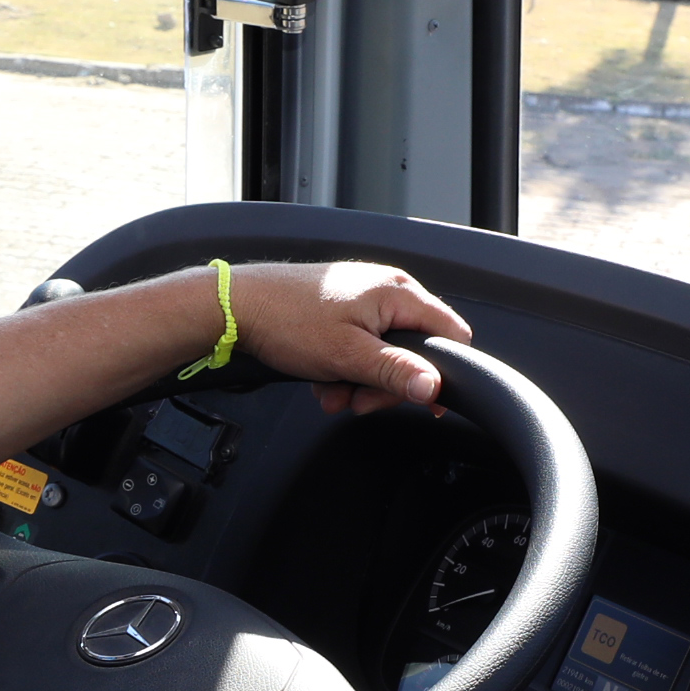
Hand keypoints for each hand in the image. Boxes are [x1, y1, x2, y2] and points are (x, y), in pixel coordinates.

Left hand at [225, 260, 471, 415]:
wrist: (239, 305)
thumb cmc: (287, 320)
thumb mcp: (348, 356)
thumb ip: (395, 372)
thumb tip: (432, 387)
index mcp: (398, 292)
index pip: (451, 333)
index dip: (440, 372)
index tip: (423, 401)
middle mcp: (387, 289)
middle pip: (415, 350)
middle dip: (387, 384)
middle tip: (360, 400)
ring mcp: (365, 298)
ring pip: (384, 354)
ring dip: (361, 382)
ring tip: (333, 391)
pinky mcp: (345, 309)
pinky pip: (361, 347)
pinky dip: (346, 370)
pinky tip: (324, 380)